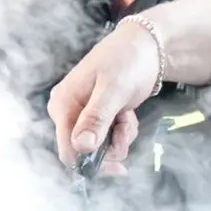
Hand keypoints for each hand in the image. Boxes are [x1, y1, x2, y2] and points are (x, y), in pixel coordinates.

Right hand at [46, 0, 210, 165]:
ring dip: (119, 138)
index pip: (68, 149)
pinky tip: (128, 116)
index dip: (91, 162)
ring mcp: (83, 114)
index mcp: (63, 104)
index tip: (118, 164)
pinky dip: (122, 131)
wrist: (147, 45)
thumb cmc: (127, 61)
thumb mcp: (113, 89)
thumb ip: (96, 118)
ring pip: (100, 146)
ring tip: (128, 118)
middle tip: (127, 131)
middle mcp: (68, 112)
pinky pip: (108, 136)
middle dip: (110, 147)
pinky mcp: (98, 115)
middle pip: (84, 151)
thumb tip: (80, 146)